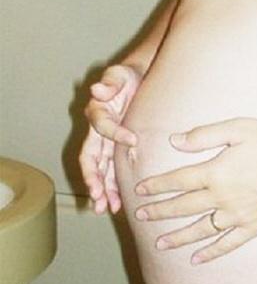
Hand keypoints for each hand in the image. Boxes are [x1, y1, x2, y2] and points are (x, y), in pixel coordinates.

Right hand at [79, 64, 141, 213]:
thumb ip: (110, 83)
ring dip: (102, 190)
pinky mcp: (117, 149)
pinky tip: (117, 204)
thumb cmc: (126, 77)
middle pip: (91, 158)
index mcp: (97, 113)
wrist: (137, 81)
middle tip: (98, 197)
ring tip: (105, 208)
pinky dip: (113, 187)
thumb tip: (97, 88)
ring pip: (100, 170)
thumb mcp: (119, 75)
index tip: (133, 140)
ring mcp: (106, 142)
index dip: (115, 133)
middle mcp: (98, 131)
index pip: (102, 126)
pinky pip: (112, 171)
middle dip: (94, 178)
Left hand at [134, 117, 256, 263]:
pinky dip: (211, 253)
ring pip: (199, 230)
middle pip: (182, 207)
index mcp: (215, 172)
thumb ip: (204, 135)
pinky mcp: (254, 227)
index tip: (139, 190)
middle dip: (159, 211)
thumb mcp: (239, 128)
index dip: (156, 186)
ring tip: (159, 244)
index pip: (177, 180)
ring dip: (177, 237)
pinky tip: (197, 259)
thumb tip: (175, 141)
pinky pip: (227, 244)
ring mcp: (237, 216)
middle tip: (140, 217)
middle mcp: (222, 198)